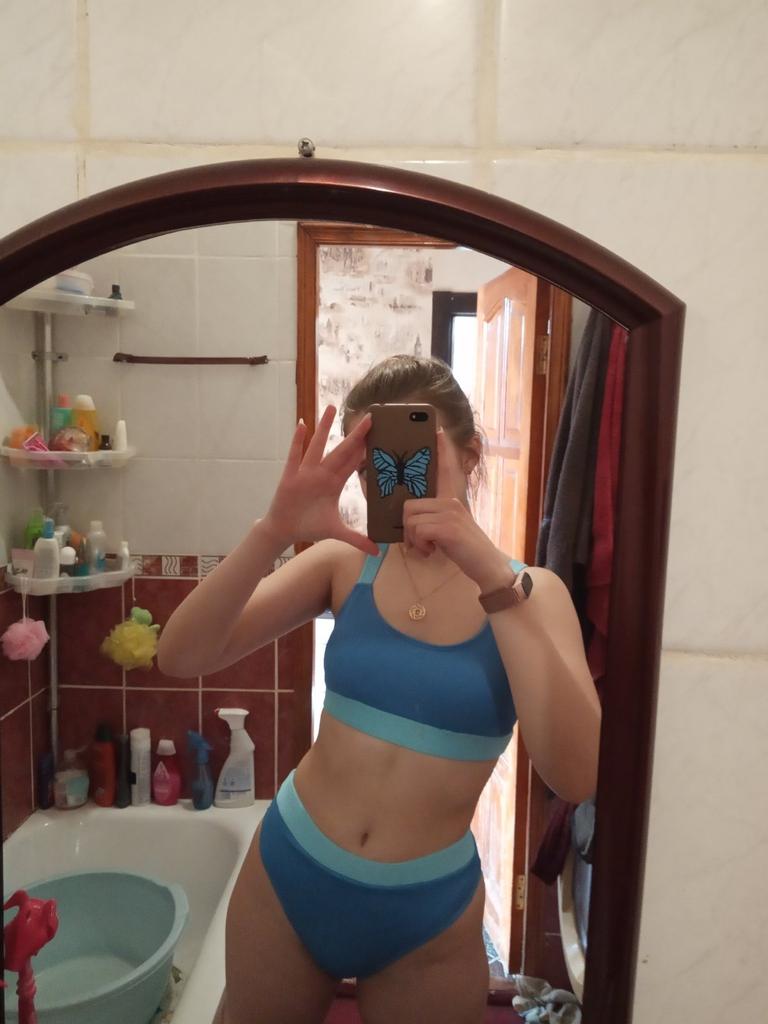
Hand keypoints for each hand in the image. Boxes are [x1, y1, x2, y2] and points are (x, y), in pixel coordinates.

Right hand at [261, 406, 378, 555]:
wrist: (284, 530)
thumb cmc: (309, 525)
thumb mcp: (336, 532)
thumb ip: (356, 539)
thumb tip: (377, 551)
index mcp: (334, 484)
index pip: (353, 463)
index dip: (365, 449)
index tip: (378, 435)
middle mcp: (322, 474)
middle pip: (341, 450)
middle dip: (355, 435)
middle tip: (369, 416)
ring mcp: (306, 473)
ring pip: (318, 446)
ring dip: (325, 428)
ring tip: (332, 407)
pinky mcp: (290, 476)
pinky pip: (295, 456)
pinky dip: (297, 441)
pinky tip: (301, 424)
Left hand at [402, 431, 513, 590]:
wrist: (488, 565)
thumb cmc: (466, 549)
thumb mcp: (451, 527)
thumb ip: (437, 517)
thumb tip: (413, 519)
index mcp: (452, 498)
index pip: (446, 468)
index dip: (442, 449)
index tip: (437, 429)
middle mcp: (451, 500)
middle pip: (409, 505)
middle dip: (408, 529)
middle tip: (420, 542)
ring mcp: (450, 512)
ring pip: (410, 520)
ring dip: (414, 540)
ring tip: (429, 548)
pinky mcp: (447, 526)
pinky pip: (417, 530)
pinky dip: (420, 546)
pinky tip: (433, 551)